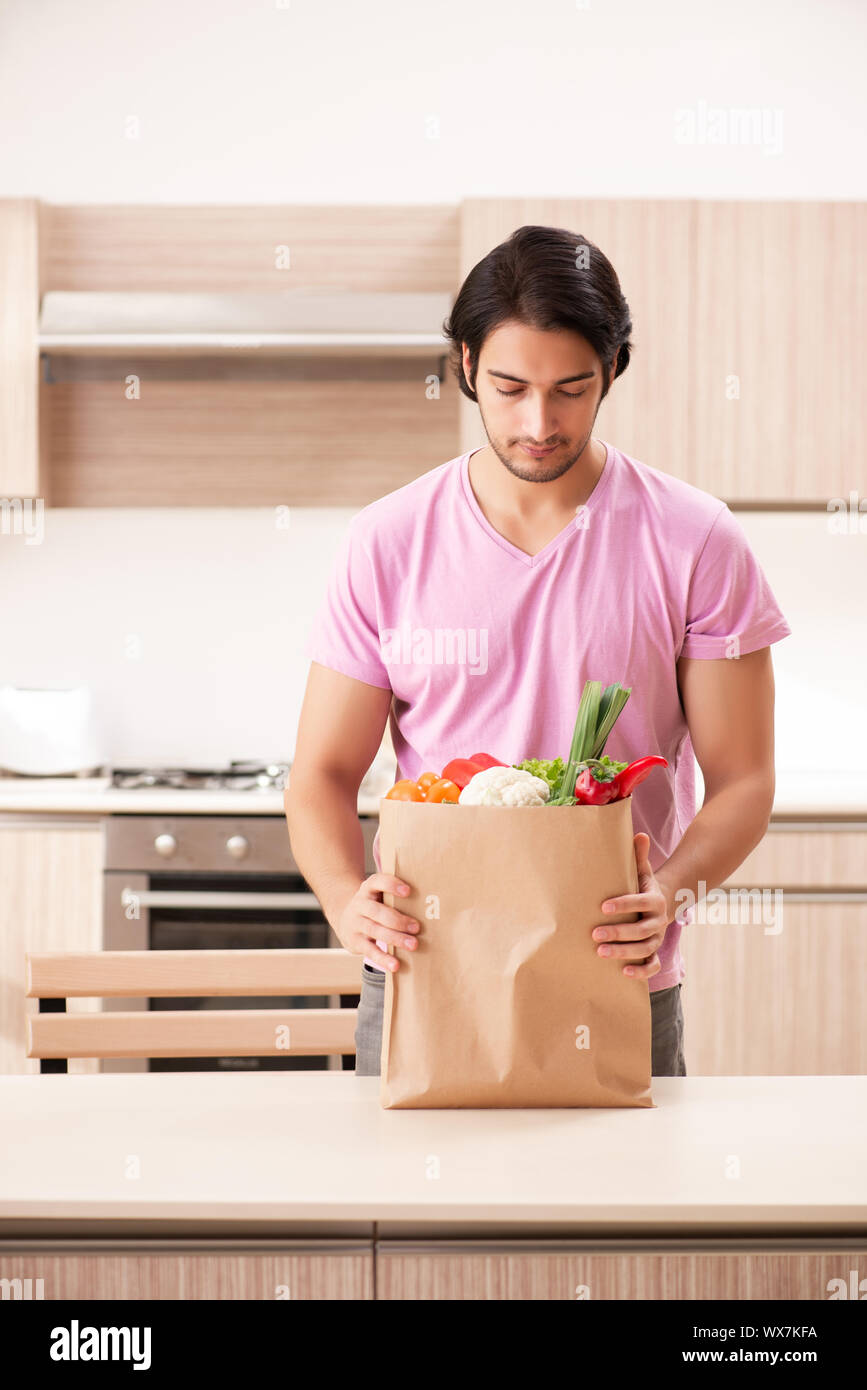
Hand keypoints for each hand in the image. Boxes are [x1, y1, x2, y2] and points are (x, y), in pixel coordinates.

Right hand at [336, 873, 419, 972]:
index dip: (391, 885)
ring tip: (413, 945)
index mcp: (369, 888)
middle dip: (398, 920)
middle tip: (417, 927)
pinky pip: (369, 950)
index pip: (378, 882)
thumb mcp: (380, 896)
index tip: (408, 891)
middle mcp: (360, 904)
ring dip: (395, 939)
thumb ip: (397, 898)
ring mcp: (356, 923)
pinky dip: (383, 958)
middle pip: (378, 911)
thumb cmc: (375, 906)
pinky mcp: (355, 941)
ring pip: (375, 930)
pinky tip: (395, 965)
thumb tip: (428, 908)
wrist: (345, 919)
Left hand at [592, 832, 671, 980]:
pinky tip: (624, 973)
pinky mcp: (655, 951)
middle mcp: (658, 920)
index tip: (603, 907)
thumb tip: (638, 834)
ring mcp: (657, 938)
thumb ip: (639, 855)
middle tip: (594, 934)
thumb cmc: (643, 886)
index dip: (623, 905)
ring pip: (645, 949)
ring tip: (600, 953)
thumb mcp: (642, 871)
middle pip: (641, 930)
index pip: (640, 902)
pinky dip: (642, 971)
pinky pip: (653, 965)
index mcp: (654, 899)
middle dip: (618, 933)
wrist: (662, 904)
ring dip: (624, 953)